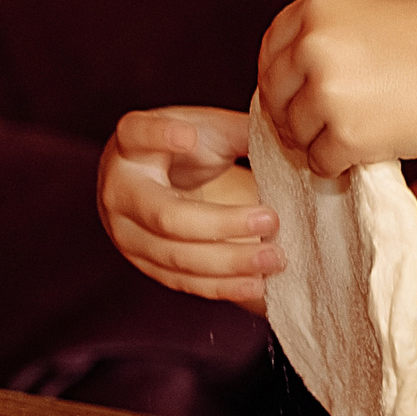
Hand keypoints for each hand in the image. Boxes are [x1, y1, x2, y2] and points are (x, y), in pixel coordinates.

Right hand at [96, 107, 278, 311]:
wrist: (158, 180)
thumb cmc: (188, 149)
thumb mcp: (208, 129)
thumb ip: (241, 130)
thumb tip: (296, 137)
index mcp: (131, 146)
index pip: (136, 135)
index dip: (158, 135)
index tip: (187, 135)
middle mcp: (120, 192)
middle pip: (166, 215)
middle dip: (222, 224)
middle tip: (272, 220)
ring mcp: (127, 234)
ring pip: (176, 256)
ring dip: (229, 262)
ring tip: (275, 258)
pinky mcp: (145, 264)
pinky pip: (182, 281)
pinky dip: (221, 286)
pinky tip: (257, 284)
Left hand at [257, 0, 416, 175]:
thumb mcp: (373, 15)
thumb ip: (327, 32)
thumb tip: (286, 71)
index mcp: (316, 8)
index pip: (271, 53)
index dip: (283, 80)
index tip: (301, 96)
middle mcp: (312, 45)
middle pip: (275, 95)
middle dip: (293, 116)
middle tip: (323, 128)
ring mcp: (326, 91)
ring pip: (295, 132)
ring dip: (317, 142)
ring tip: (356, 137)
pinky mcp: (345, 135)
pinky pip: (319, 161)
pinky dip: (337, 165)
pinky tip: (366, 153)